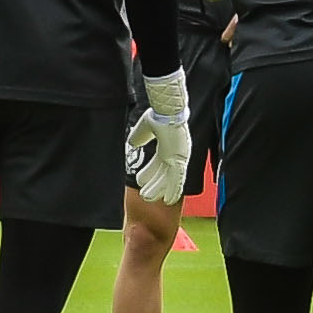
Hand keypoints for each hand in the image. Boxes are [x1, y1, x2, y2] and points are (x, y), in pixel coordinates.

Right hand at [123, 68, 191, 203]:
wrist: (168, 112)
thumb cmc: (159, 116)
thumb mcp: (145, 128)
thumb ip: (140, 136)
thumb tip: (132, 143)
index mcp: (169, 145)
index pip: (158, 163)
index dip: (149, 173)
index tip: (140, 181)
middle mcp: (175, 153)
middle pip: (163, 174)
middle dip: (153, 185)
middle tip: (145, 194)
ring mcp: (179, 158)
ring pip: (168, 180)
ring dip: (159, 190)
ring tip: (148, 198)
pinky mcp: (181, 160)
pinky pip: (177, 180)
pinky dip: (172, 191)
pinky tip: (168, 200)